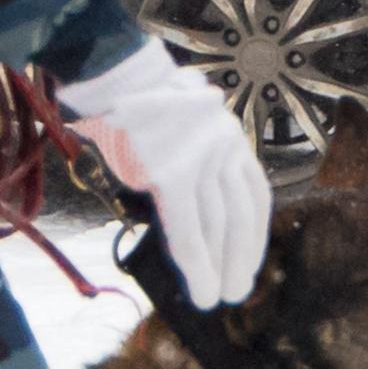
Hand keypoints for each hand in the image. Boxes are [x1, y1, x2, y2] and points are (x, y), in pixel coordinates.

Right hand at [59, 42, 274, 307]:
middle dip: (241, 256)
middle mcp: (224, 147)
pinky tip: (200, 283)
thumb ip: (192, 164)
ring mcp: (201, 158)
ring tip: (222, 296)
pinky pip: (189, 224)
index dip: (252, 234)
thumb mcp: (180, 129)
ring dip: (220, 265)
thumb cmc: (138, 103)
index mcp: (230, 138)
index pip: (253, 195)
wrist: (115, 72)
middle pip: (239, 213)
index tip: (248, 262)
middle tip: (239, 290)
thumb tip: (192, 211)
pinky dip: (196, 258)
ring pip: (218, 223)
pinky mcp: (173, 171)